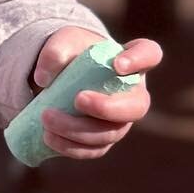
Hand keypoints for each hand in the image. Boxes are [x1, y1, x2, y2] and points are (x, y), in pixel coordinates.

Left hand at [31, 26, 160, 159]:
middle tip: (78, 100)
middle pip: (136, 107)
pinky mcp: (102, 138)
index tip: (117, 65)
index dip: (140, 60)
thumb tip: (43, 78)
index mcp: (129, 60)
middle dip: (108, 108)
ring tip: (47, 118)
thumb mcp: (60, 43)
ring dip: (78, 130)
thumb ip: (53, 53)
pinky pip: (93, 149)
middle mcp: (132, 93)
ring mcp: (120, 119)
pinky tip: (49, 137)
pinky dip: (70, 146)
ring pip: (111, 133)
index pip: (149, 54)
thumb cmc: (69, 53)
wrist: (57, 75)